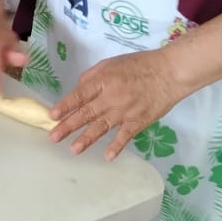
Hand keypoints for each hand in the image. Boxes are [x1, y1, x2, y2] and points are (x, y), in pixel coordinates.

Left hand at [50, 48, 186, 160]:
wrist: (169, 72)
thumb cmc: (138, 65)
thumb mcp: (110, 63)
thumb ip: (92, 77)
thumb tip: (78, 91)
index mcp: (103, 80)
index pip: (79, 95)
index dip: (65, 106)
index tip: (52, 116)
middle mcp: (111, 97)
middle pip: (86, 113)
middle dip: (68, 126)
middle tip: (53, 137)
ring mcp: (125, 111)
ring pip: (102, 127)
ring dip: (87, 139)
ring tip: (73, 149)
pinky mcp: (139, 121)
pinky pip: (126, 135)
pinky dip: (117, 146)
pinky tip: (108, 156)